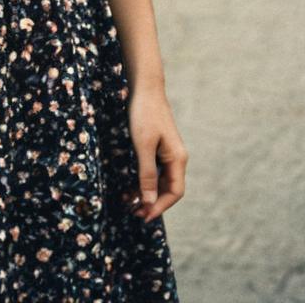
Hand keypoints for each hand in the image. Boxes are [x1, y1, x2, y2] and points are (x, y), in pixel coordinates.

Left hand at [127, 85, 187, 223]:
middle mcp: (176, 158)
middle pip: (167, 189)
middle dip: (151, 202)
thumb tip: (148, 201)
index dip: (159, 206)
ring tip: (127, 202)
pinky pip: (153, 170)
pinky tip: (129, 186)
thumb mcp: (143, 146)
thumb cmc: (144, 114)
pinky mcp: (158, 147)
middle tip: (132, 212)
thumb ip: (146, 174)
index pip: (175, 192)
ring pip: (159, 181)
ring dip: (145, 193)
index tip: (142, 216)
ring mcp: (167, 152)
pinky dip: (143, 180)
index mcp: (177, 159)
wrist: (145, 88)